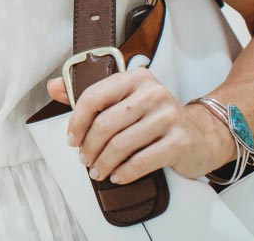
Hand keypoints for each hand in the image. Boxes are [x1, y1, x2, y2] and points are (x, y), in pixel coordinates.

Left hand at [45, 67, 235, 184]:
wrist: (201, 134)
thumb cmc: (153, 117)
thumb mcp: (123, 99)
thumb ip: (89, 95)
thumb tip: (53, 87)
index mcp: (134, 77)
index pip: (94, 96)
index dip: (77, 120)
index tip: (71, 138)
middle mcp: (153, 92)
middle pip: (106, 122)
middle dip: (89, 145)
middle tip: (83, 159)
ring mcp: (168, 116)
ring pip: (122, 143)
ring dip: (104, 161)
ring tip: (96, 170)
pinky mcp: (179, 141)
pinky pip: (143, 160)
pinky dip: (125, 172)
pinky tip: (117, 176)